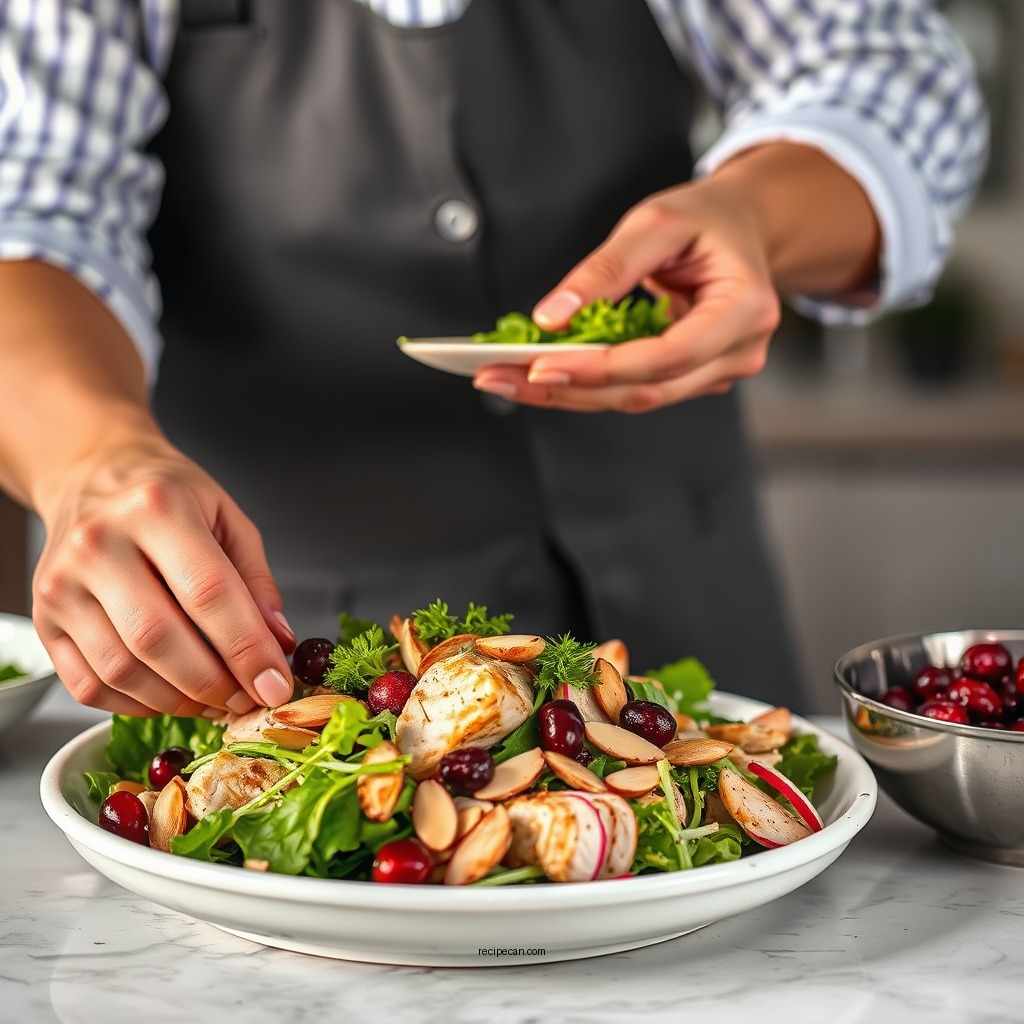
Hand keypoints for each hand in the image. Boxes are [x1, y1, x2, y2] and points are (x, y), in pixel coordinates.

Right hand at [32, 429, 295, 716]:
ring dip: (179, 701)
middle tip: (249, 699)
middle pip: (159, 638)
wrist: (92, 478)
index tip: (275, 685)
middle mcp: (99, 543)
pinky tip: (171, 696)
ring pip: (122, 670)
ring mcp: (61, 584)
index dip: (247, 648)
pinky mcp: (43, 621)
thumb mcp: (227, 517)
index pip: (208, 592)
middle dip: (214, 684)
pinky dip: (137, 705)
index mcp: (157, 508)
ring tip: (216, 700)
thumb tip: (277, 643)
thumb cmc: (166, 498)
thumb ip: (256, 581)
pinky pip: (88, 685)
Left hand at [473, 143, 878, 412]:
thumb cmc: (707, 219)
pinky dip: (584, 383)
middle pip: (646, 391)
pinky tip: (538, 373)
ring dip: (567, 393)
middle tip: (500, 377)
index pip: (668, 357)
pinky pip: (631, 388)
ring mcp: (716, 372)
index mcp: (745, 310)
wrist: (742, 228)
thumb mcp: (655, 222)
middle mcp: (738, 353)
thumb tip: (552, 317)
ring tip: (505, 378)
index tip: (542, 365)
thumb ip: (605, 269)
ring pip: (634, 399)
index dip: (603, 368)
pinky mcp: (690, 378)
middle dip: (569, 389)